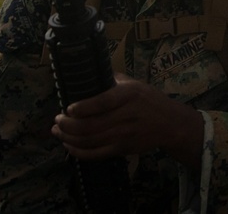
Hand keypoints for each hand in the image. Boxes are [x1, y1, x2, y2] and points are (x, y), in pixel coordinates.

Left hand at [51, 74, 203, 168]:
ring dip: (68, 138)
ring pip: (89, 140)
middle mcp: (126, 115)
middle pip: (90, 125)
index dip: (81, 108)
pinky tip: (69, 145)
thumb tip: (89, 73)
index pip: (101, 103)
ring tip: (58, 131)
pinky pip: (95, 154)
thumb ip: (113, 80)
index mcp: (129, 95)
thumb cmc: (150, 100)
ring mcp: (124, 135)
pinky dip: (78, 152)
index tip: (67, 108)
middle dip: (67, 125)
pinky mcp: (122, 149)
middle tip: (57, 120)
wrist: (170, 124)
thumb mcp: (135, 84)